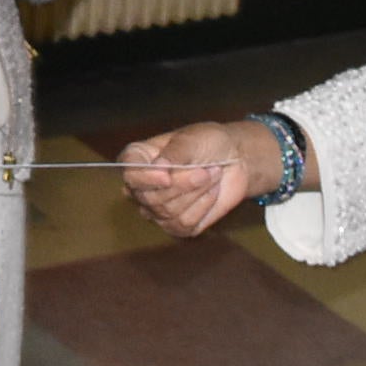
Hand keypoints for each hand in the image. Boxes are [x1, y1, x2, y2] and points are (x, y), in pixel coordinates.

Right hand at [121, 120, 281, 237]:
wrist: (235, 159)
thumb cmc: (208, 142)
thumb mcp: (191, 141)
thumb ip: (173, 154)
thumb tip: (158, 168)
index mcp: (138, 159)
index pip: (129, 174)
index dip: (145, 178)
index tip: (166, 176)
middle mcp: (143, 186)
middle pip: (149, 197)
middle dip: (183, 184)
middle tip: (206, 171)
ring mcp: (158, 209)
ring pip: (168, 212)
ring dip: (197, 193)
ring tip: (212, 175)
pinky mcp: (177, 225)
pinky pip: (185, 224)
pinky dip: (204, 206)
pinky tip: (212, 191)